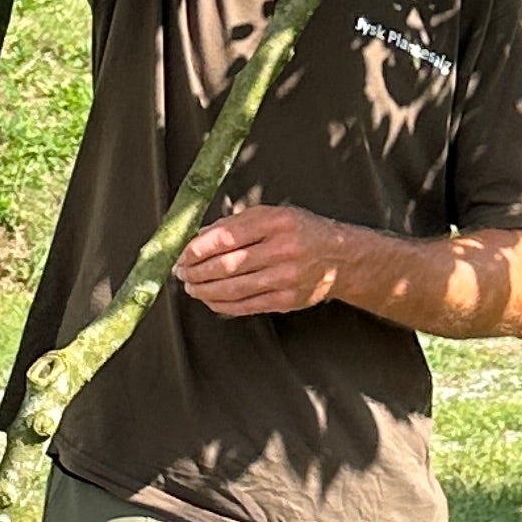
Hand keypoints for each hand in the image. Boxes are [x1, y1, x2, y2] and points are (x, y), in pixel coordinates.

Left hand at [173, 201, 358, 316]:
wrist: (340, 258)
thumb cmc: (301, 232)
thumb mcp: (272, 215)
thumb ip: (236, 224)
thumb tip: (199, 238)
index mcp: (275, 222)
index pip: (226, 237)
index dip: (197, 249)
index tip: (182, 254)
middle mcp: (282, 249)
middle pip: (226, 265)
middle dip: (196, 271)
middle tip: (181, 272)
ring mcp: (286, 277)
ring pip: (233, 288)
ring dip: (205, 290)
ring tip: (191, 286)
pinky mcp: (286, 300)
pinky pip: (246, 305)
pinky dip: (222, 304)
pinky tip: (209, 299)